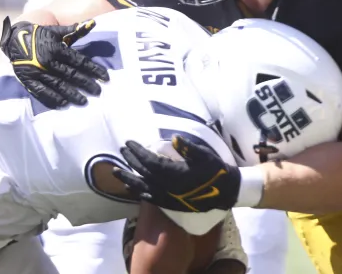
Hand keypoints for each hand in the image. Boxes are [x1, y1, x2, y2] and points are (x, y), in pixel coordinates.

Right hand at [0, 16, 109, 108]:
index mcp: (56, 48)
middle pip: (72, 75)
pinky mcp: (28, 79)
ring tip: (84, 101)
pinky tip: (63, 104)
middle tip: (98, 92)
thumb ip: (74, 30)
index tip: (105, 77)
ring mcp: (38, 72)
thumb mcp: (55, 30)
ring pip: (59, 85)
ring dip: (72, 94)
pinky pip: (42, 91)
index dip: (94, 70)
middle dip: (87, 84)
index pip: (80, 61)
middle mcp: (48, 61)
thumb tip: (92, 23)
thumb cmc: (38, 34)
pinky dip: (52, 98)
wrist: (13, 38)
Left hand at [113, 135, 241, 212]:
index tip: (129, 143)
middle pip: (144, 173)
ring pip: (143, 187)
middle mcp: (168, 186)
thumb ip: (188, 147)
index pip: (150, 161)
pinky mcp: (171, 204)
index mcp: (175, 173)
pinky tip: (131, 188)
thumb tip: (175, 138)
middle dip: (131, 161)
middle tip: (122, 150)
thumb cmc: (215, 170)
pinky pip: (151, 198)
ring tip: (116, 172)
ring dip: (128, 178)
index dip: (138, 152)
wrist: (225, 191)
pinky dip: (139, 192)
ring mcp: (168, 196)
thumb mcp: (204, 155)